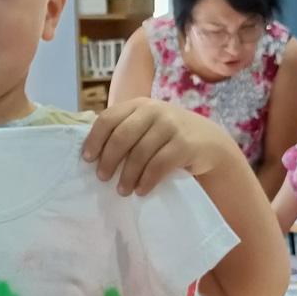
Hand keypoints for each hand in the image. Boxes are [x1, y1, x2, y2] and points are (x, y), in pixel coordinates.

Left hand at [82, 98, 238, 195]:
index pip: (108, 118)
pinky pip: (158, 166)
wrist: (208, 142)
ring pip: (139, 154)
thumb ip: (125, 131)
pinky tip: (141, 190)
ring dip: (127, 176)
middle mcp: (154, 110)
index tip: (87, 159)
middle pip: (121, 136)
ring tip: (122, 191)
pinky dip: (147, 181)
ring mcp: (171, 125)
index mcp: (139, 104)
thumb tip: (91, 154)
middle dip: (108, 160)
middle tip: (102, 178)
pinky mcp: (184, 144)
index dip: (95, 139)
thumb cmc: (168, 137)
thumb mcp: (146, 127)